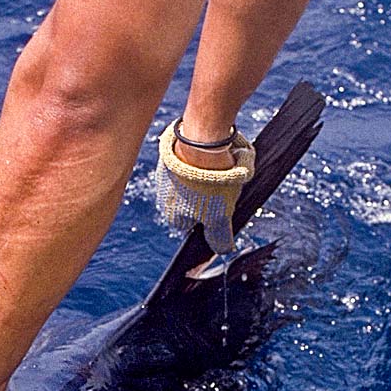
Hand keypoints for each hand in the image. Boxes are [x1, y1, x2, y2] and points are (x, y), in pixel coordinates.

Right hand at [155, 120, 254, 253]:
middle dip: (210, 195)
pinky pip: (194, 159)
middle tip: (225, 187)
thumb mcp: (219, 217)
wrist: (201, 140)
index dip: (210, 218)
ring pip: (195, 179)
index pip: (192, 225)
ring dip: (210, 175)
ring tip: (224, 167)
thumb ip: (219, 237)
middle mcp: (165, 194)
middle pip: (194, 201)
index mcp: (171, 213)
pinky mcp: (174, 150)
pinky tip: (218, 153)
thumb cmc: (209, 183)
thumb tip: (223, 251)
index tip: (221, 209)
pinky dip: (206, 157)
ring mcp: (167, 170)